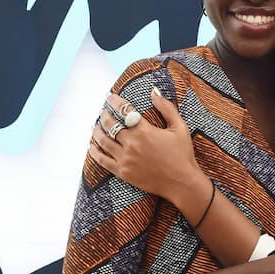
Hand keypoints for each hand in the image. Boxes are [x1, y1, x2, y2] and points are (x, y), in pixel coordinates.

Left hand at [88, 88, 209, 206]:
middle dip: (104, 116)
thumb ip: (166, 108)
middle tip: (103, 112)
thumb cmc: (183, 154)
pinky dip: (95, 153)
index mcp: (145, 131)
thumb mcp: (179, 128)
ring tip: (95, 126)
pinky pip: (103, 161)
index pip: (125, 111)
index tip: (109, 97)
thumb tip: (154, 91)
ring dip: (97, 132)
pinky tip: (91, 147)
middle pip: (111, 125)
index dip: (115, 102)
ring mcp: (126, 159)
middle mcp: (132, 144)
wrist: (182, 183)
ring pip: (104, 142)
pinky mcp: (123, 172)